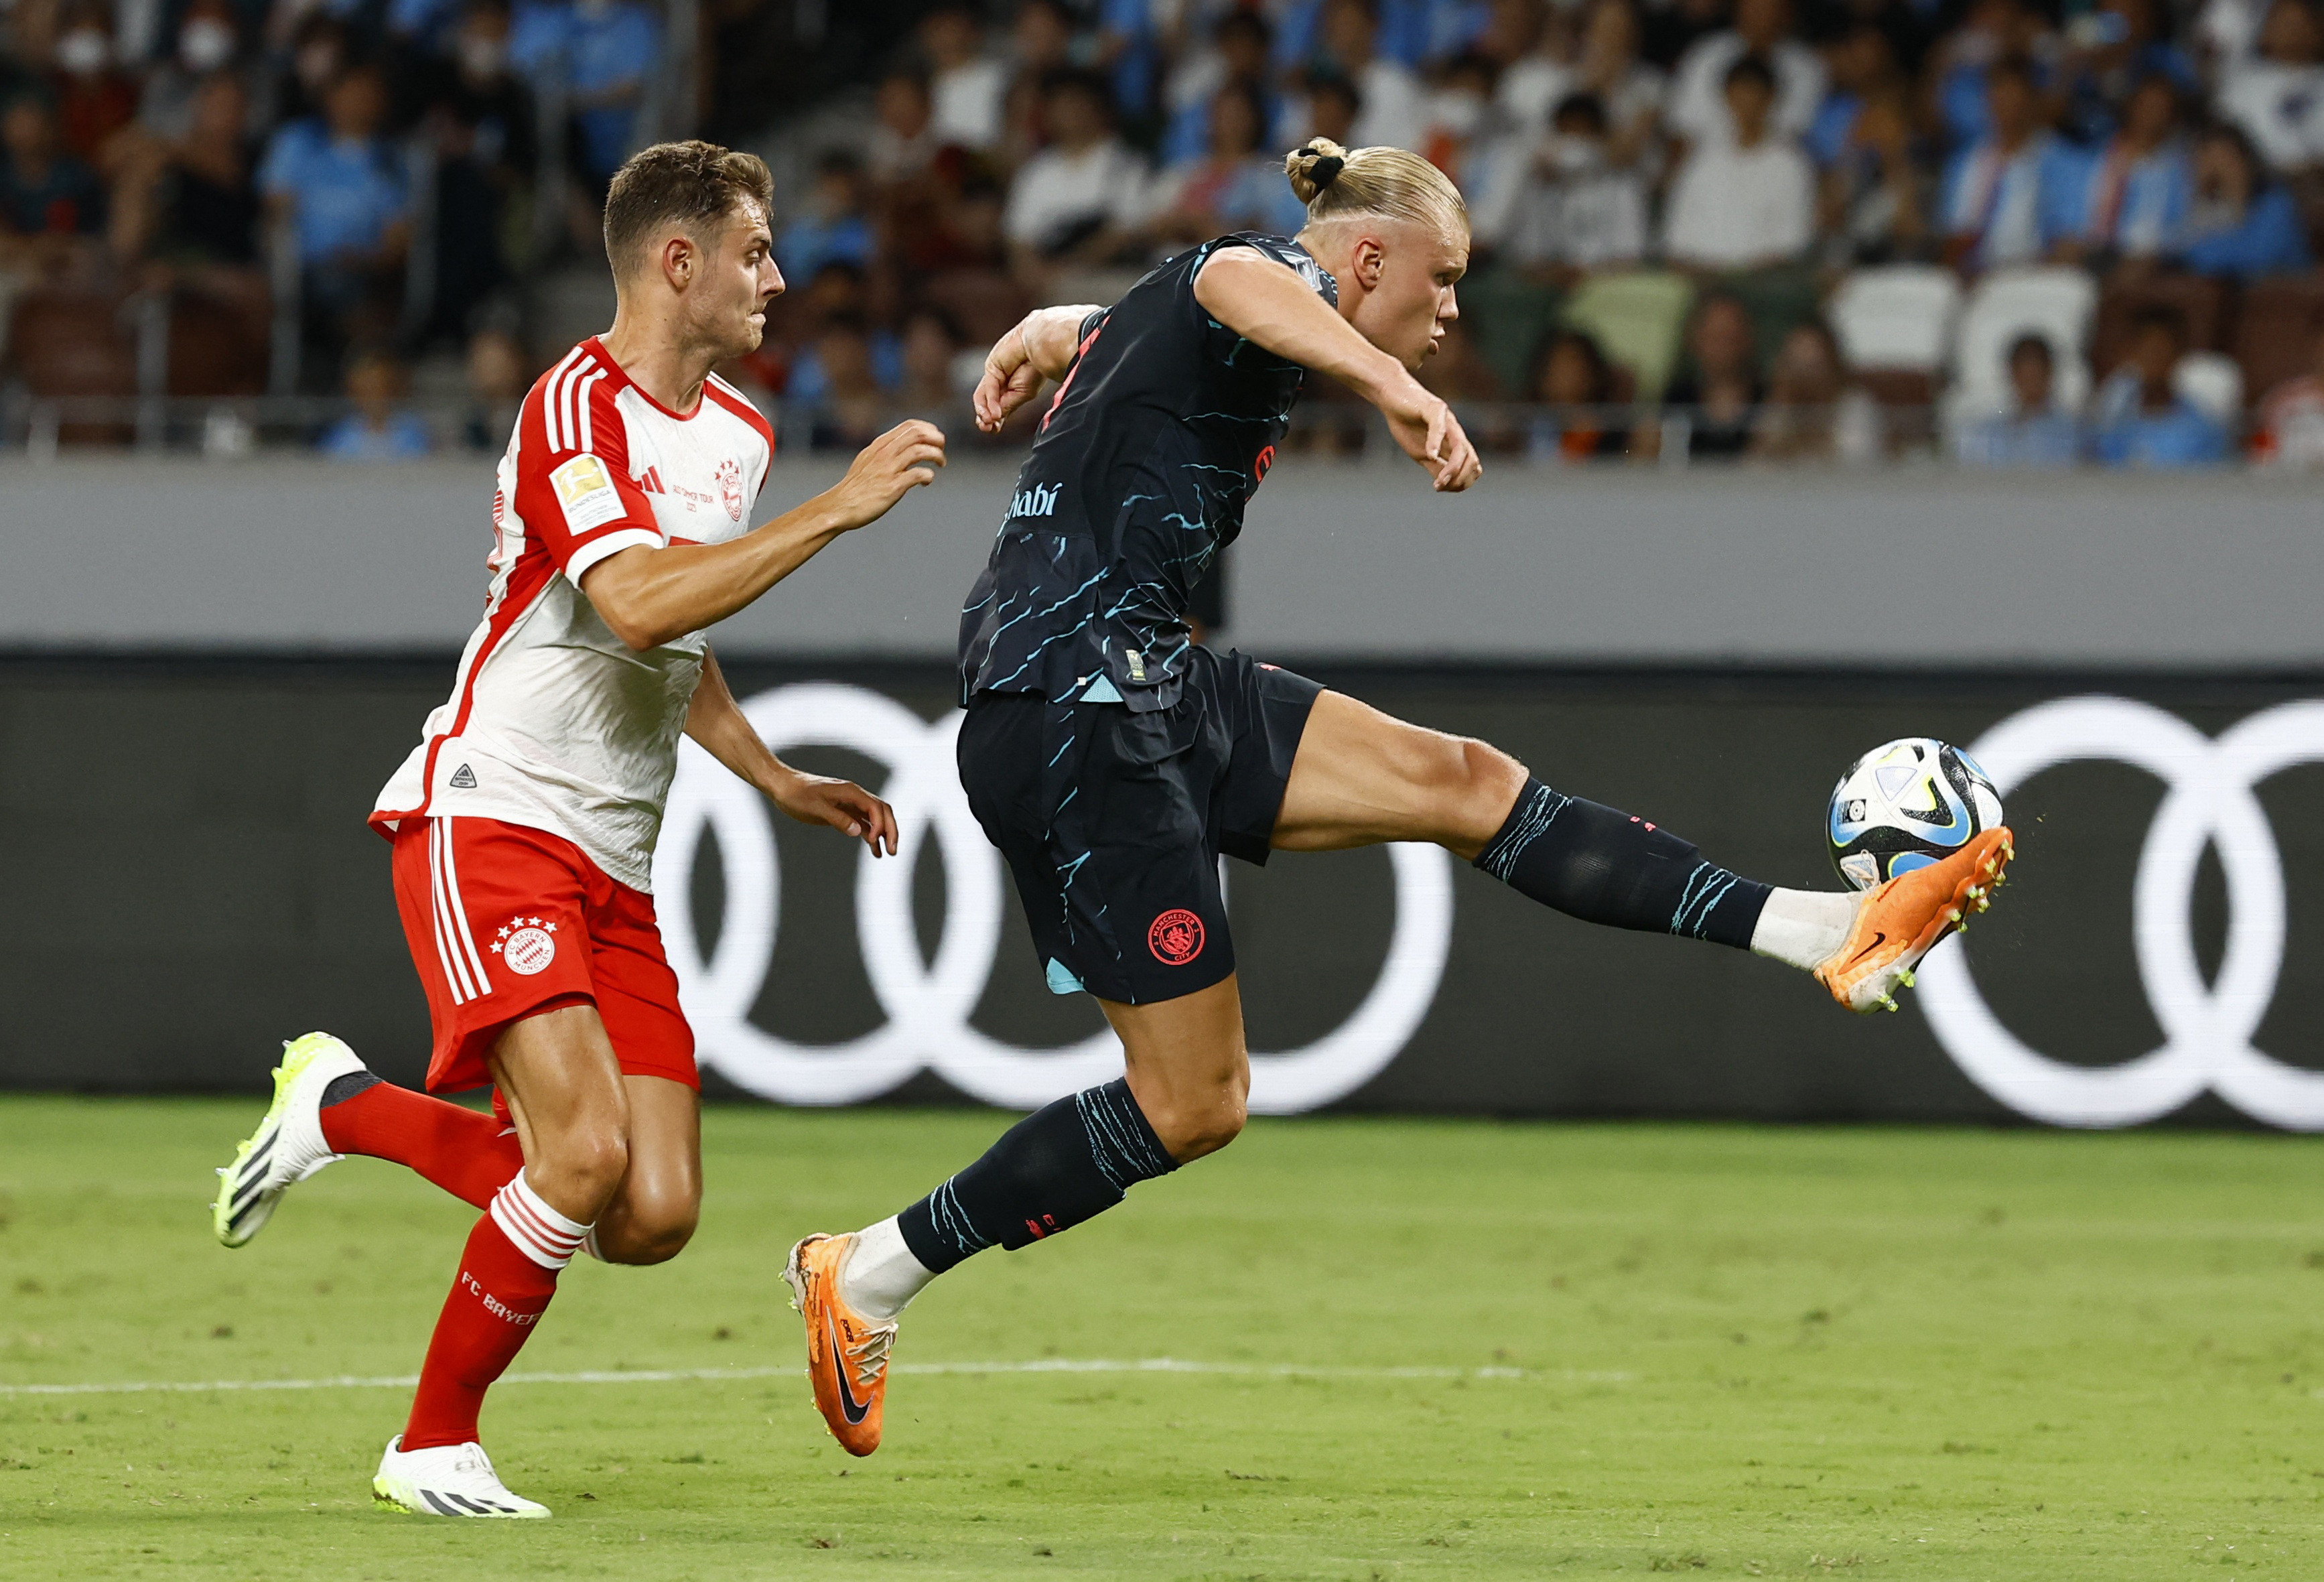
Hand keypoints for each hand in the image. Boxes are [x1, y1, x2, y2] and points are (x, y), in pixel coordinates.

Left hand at [766, 768, 899, 856]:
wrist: (783, 787)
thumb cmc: (797, 795)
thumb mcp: (816, 808)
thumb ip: (838, 819)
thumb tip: (858, 831)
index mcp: (850, 792)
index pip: (875, 807)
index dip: (880, 824)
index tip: (874, 840)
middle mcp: (854, 796)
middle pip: (882, 811)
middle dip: (890, 830)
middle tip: (893, 850)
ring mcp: (850, 804)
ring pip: (875, 819)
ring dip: (883, 834)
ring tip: (888, 853)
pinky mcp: (843, 812)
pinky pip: (863, 824)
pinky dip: (870, 836)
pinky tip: (874, 849)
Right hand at [825, 420, 945, 529]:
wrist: (840, 506)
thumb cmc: (856, 487)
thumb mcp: (867, 461)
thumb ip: (883, 452)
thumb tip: (901, 449)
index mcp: (879, 445)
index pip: (909, 426)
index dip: (928, 429)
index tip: (935, 438)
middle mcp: (884, 453)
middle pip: (917, 434)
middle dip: (936, 439)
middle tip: (942, 449)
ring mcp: (888, 469)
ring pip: (920, 451)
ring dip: (936, 455)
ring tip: (941, 464)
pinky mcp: (893, 487)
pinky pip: (918, 474)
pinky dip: (928, 476)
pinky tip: (926, 482)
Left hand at [973, 322, 1046, 432]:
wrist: (1041, 345)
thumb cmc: (1037, 368)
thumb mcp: (1024, 394)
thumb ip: (1007, 405)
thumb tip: (993, 419)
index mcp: (1012, 389)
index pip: (998, 408)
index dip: (994, 420)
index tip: (994, 431)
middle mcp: (1002, 382)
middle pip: (986, 403)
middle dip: (985, 417)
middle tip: (986, 429)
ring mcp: (995, 373)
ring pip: (982, 396)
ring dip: (984, 411)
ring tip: (988, 423)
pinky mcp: (992, 366)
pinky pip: (989, 387)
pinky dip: (991, 402)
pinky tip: (995, 414)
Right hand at [1378, 379, 1481, 491]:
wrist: (1392, 395)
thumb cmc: (1405, 422)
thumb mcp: (1420, 452)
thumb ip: (1434, 466)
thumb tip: (1444, 484)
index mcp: (1454, 443)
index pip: (1470, 466)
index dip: (1461, 483)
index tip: (1440, 489)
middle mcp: (1455, 432)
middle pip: (1471, 460)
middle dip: (1460, 479)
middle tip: (1440, 486)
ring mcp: (1446, 420)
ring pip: (1461, 447)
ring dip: (1453, 468)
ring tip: (1439, 481)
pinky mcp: (1433, 408)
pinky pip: (1439, 427)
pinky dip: (1436, 443)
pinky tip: (1429, 455)